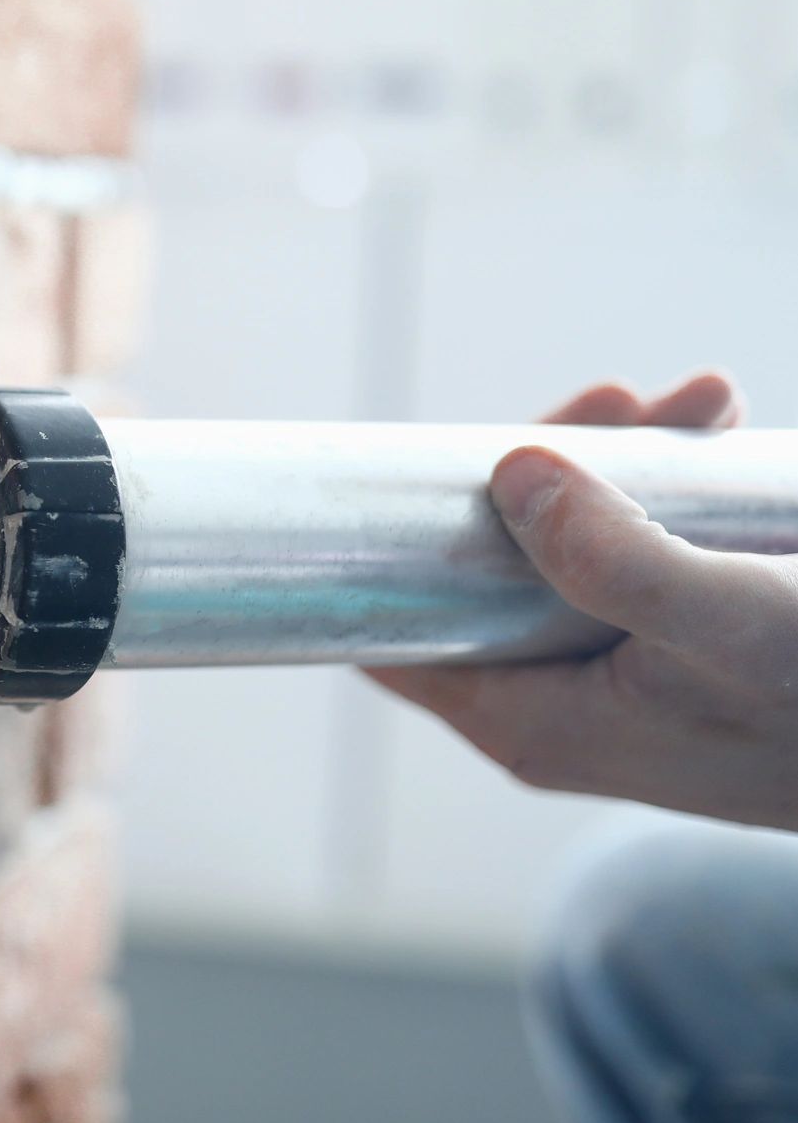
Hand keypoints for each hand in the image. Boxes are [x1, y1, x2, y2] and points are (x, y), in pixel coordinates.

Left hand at [369, 371, 797, 831]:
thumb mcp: (732, 626)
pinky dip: (674, 477)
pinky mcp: (681, 637)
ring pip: (566, 536)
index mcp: (527, 722)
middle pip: (482, 561)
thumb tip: (512, 475)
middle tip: (620, 401)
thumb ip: (616, 562)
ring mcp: (618, 670)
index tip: (428, 450)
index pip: (396, 633)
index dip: (390, 541)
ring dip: (622, 453)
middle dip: (540, 466)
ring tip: (703, 399)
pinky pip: (640, 542)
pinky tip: (722, 421)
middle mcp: (557, 700)